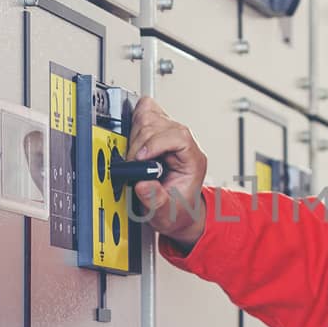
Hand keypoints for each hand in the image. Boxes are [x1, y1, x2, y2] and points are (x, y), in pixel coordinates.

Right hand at [125, 96, 208, 248]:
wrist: (176, 211)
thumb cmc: (175, 210)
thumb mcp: (167, 213)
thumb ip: (156, 200)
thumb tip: (142, 184)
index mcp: (193, 160)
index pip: (179, 136)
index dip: (156, 143)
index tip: (141, 158)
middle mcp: (183, 144)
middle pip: (161, 124)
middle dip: (141, 143)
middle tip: (135, 164)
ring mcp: (170, 135)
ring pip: (150, 115)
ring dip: (136, 135)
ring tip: (136, 157)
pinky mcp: (157, 132)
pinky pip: (144, 113)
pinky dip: (135, 124)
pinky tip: (134, 144)